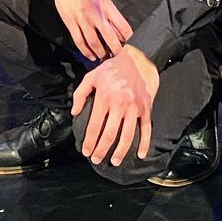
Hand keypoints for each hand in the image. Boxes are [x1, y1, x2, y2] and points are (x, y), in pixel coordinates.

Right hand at [49, 0, 133, 61]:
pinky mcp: (71, 23)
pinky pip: (79, 41)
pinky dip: (86, 51)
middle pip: (110, 38)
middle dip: (116, 51)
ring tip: (103, 57)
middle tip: (117, 57)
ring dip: (100, 53)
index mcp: (107, 7)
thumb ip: (110, 13)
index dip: (128, 39)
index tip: (128, 45)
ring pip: (94, 43)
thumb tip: (119, 29)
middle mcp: (96, 14)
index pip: (123, 27)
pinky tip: (90, 56)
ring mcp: (83, 19)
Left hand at [71, 47, 158, 165]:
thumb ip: (80, 94)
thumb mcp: (91, 76)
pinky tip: (141, 155)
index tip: (85, 152)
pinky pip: (147, 128)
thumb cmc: (111, 68)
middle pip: (109, 133)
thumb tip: (74, 113)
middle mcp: (119, 104)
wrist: (137, 59)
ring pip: (127, 135)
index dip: (89, 141)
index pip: (95, 125)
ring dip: (121, 151)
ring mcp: (135, 107)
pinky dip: (145, 143)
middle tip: (96, 160)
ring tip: (114, 161)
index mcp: (104, 97)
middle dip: (101, 150)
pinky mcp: (146, 108)